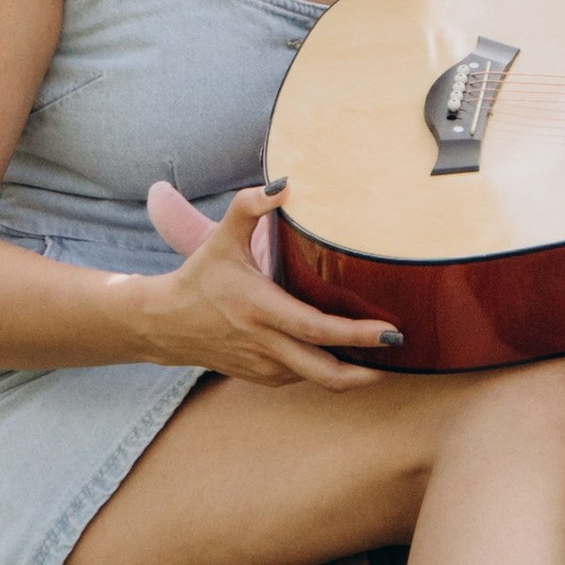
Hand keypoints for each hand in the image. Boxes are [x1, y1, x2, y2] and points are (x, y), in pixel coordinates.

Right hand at [127, 181, 401, 390]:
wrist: (164, 324)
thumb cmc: (199, 277)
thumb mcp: (221, 239)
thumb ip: (249, 208)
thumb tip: (283, 185)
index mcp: (260, 310)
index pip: (316, 329)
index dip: (356, 334)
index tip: (389, 331)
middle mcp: (265, 344)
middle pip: (325, 371)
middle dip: (367, 369)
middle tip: (400, 354)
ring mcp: (264, 367)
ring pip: (316, 379)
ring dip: (351, 372)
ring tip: (384, 355)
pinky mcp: (262, 378)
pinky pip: (302, 379)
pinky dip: (326, 371)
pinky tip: (347, 356)